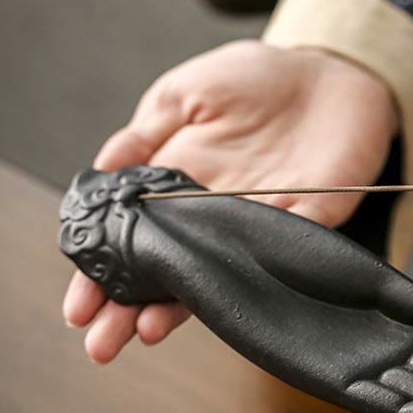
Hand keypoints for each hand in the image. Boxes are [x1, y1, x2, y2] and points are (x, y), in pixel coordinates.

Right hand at [62, 40, 397, 362]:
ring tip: (145, 332)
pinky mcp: (312, 218)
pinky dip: (259, 275)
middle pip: (171, 269)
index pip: (138, 239)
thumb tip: (100, 171)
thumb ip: (146, 132)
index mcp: (183, 182)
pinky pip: (283, 250)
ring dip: (183, 307)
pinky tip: (221, 297)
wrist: (332, 69)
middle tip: (101, 342)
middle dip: (132, 307)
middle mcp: (218, 212)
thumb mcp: (187, 93)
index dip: (107, 272)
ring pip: (220, 276)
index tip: (79, 306)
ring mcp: (262, 220)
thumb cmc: (257, 77)